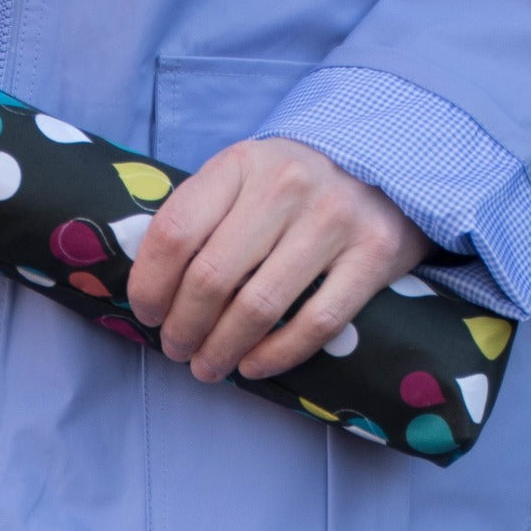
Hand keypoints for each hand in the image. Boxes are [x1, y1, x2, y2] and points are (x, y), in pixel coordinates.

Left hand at [127, 137, 431, 382]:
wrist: (383, 163)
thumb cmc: (289, 184)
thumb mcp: (239, 178)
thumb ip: (199, 217)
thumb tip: (151, 289)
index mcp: (239, 164)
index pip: (175, 232)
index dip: (150, 284)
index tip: (146, 314)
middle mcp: (285, 185)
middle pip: (211, 277)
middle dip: (183, 327)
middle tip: (176, 350)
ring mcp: (333, 218)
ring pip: (258, 306)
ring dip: (222, 349)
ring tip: (207, 366)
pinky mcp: (375, 253)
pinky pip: (316, 322)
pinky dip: (277, 355)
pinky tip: (253, 366)